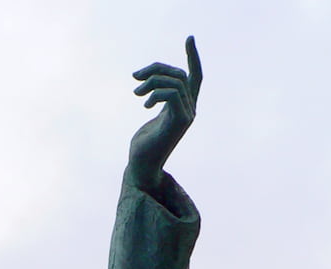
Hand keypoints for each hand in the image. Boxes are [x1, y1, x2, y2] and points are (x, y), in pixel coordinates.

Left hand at [125, 36, 201, 194]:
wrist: (141, 167)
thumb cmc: (143, 146)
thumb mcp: (149, 114)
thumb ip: (156, 95)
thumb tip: (148, 79)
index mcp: (183, 107)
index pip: (194, 77)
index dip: (193, 57)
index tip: (189, 38)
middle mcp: (189, 110)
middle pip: (180, 74)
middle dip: (157, 69)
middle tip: (135, 77)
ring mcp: (187, 116)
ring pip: (175, 82)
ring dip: (152, 81)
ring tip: (136, 92)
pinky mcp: (180, 122)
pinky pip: (172, 93)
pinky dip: (156, 92)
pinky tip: (144, 104)